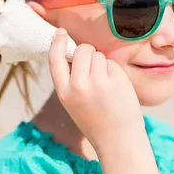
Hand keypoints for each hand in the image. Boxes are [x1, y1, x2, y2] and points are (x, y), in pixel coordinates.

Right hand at [48, 28, 144, 151]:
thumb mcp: (72, 102)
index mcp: (64, 92)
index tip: (61, 32)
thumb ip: (71, 79)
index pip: (55, 59)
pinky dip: (115, 72)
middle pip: (82, 50)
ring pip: (98, 55)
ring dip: (102, 64)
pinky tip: (116, 89)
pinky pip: (112, 64)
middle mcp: (78, 86)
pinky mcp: (115, 81)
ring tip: (106, 86)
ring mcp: (98, 83)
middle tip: (95, 71)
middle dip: (89, 53)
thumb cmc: (96, 119)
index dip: (57, 43)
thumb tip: (76, 51)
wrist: (118, 140)